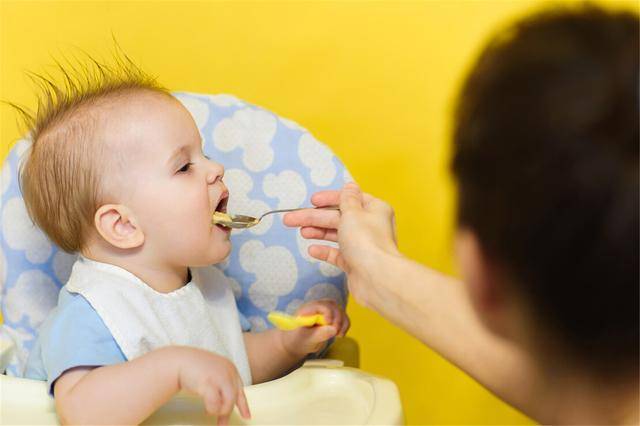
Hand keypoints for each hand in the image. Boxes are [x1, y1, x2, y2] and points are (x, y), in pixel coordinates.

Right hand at [176, 347, 250, 425]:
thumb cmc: (194, 368)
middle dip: (226, 412)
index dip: (243, 405)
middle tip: (222, 424)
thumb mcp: (213, 374)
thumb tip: (224, 407)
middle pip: (234, 398)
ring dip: (219, 411)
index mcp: (231, 368)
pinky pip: (215, 403)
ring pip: (228, 402)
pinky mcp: (209, 383)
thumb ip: (222, 386)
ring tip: (209, 412)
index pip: (240, 390)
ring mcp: (219, 377)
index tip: (247, 417)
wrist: (179, 360)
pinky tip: (206, 410)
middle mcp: (228, 371)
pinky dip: (212, 409)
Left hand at [280, 299, 349, 357]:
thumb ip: (318, 334)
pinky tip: (340, 335)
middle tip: (336, 333)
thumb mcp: (306, 339)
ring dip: (343, 322)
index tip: (329, 323)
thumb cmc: (297, 340)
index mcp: (307, 309)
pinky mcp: (331, 317)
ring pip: (339, 310)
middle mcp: (316, 307)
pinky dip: (345, 325)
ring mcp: (324, 311)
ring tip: (339, 335)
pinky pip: (342, 317)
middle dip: (337, 318)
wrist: (297, 343)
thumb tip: (333, 329)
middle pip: (332, 306)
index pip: (320, 305)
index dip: (327, 312)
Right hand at [283, 183, 400, 307]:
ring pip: (336, 234)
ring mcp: (362, 245)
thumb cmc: (366, 242)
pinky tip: (312, 250)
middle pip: (337, 217)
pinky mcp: (355, 262)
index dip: (329, 198)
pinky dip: (325, 250)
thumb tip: (350, 186)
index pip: (349, 199)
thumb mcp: (352, 213)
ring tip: (301, 232)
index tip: (312, 200)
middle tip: (291, 219)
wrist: (376, 278)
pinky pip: (337, 254)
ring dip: (318, 232)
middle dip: (314, 217)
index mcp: (374, 209)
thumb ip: (347, 199)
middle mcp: (370, 226)